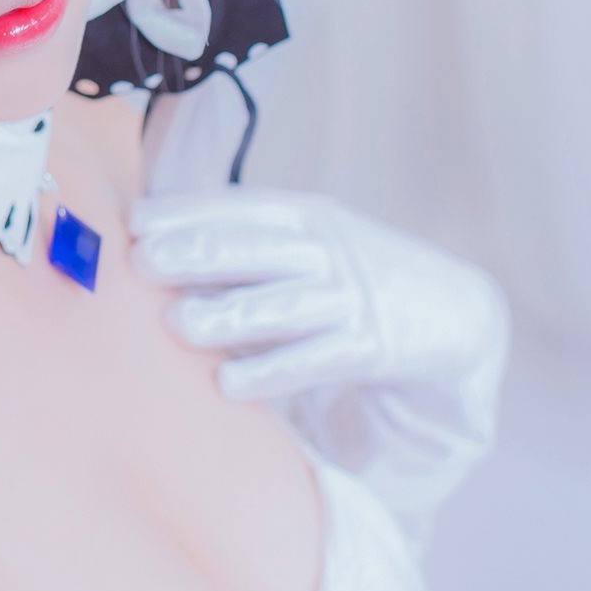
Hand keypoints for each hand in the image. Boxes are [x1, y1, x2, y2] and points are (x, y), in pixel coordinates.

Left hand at [129, 185, 510, 550]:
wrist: (453, 309)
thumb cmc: (353, 274)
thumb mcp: (311, 242)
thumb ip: (247, 242)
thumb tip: (155, 244)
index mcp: (307, 217)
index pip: (242, 208)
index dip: (190, 212)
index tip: (137, 221)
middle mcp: (328, 250)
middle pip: (257, 249)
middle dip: (199, 253)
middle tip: (144, 263)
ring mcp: (352, 298)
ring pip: (284, 305)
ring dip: (230, 313)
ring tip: (178, 324)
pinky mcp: (373, 347)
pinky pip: (317, 359)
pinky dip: (273, 370)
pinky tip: (230, 383)